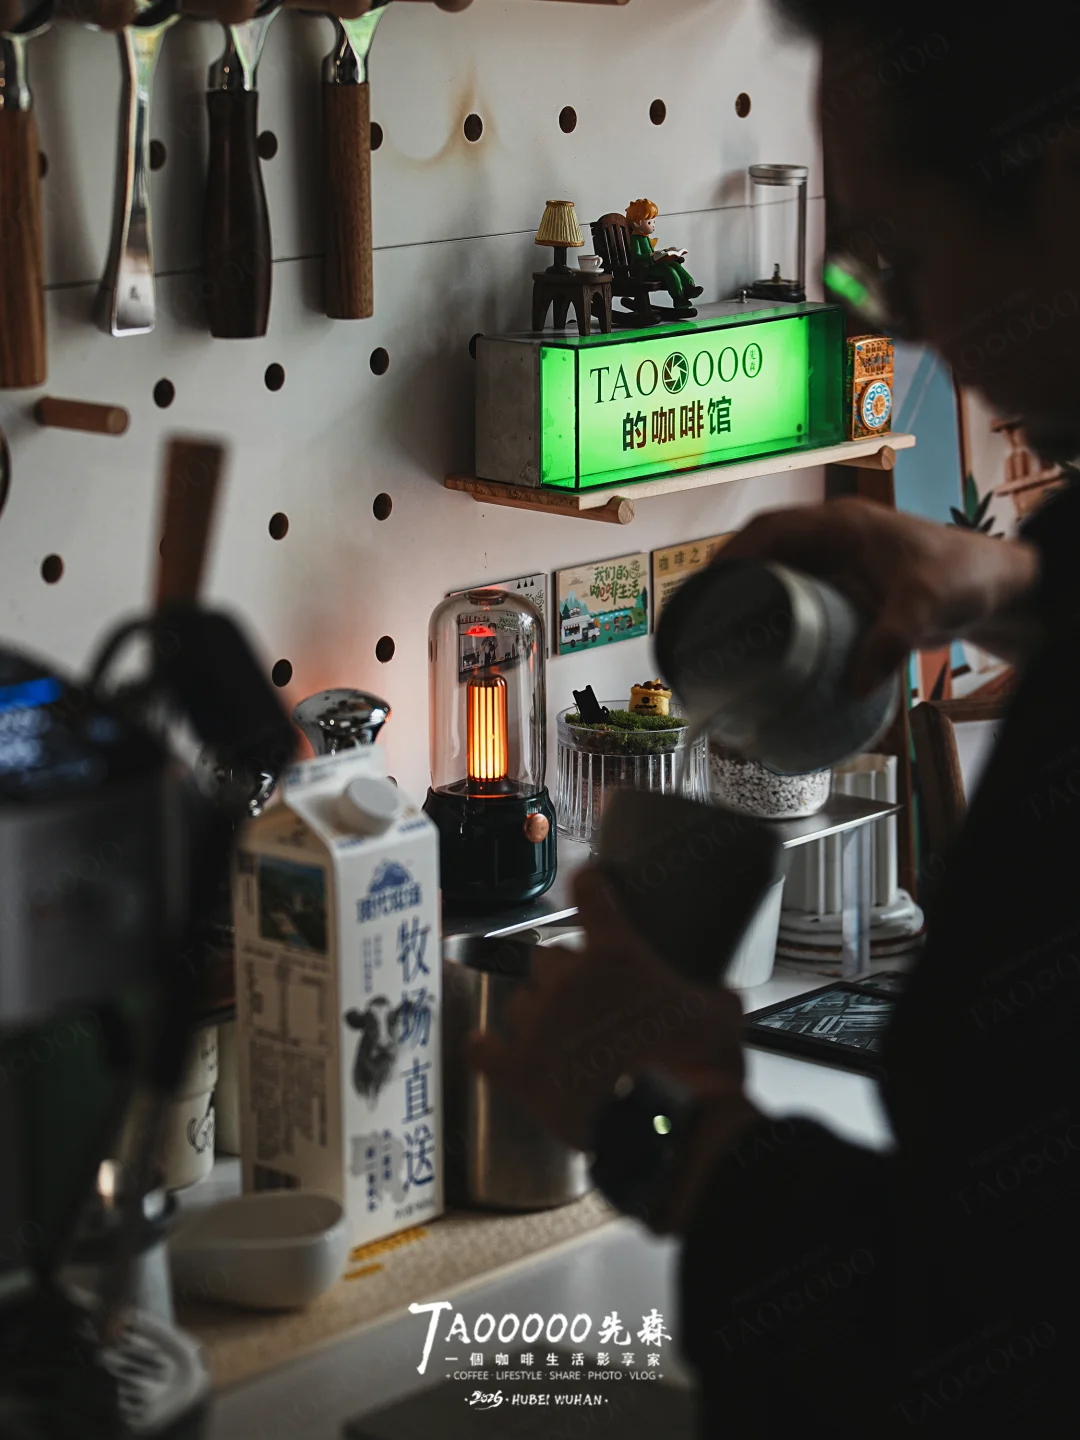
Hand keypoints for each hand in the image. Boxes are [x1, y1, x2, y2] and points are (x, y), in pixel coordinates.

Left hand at [466, 868, 747, 1154]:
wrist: (671, 1127)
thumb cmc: (698, 1067)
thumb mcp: (721, 1017)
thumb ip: (711, 997)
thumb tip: (722, 999)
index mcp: (616, 955)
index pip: (590, 896)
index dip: (589, 886)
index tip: (588, 882)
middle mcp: (569, 981)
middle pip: (547, 957)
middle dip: (566, 972)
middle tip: (590, 995)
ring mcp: (540, 1026)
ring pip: (523, 1001)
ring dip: (539, 1012)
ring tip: (562, 1034)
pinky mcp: (522, 1072)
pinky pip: (487, 1052)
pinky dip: (487, 1049)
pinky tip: (485, 1047)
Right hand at [719, 497, 1041, 693]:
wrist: (998, 584)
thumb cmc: (964, 576)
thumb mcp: (925, 606)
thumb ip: (890, 642)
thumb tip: (854, 686)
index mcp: (841, 523)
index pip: (770, 529)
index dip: (731, 555)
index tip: (703, 586)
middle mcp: (833, 536)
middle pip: (763, 548)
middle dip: (726, 577)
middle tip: (697, 616)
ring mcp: (839, 559)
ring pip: (778, 568)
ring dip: (748, 593)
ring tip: (717, 631)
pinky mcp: (847, 583)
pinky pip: (798, 589)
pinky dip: (775, 608)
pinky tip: (764, 641)